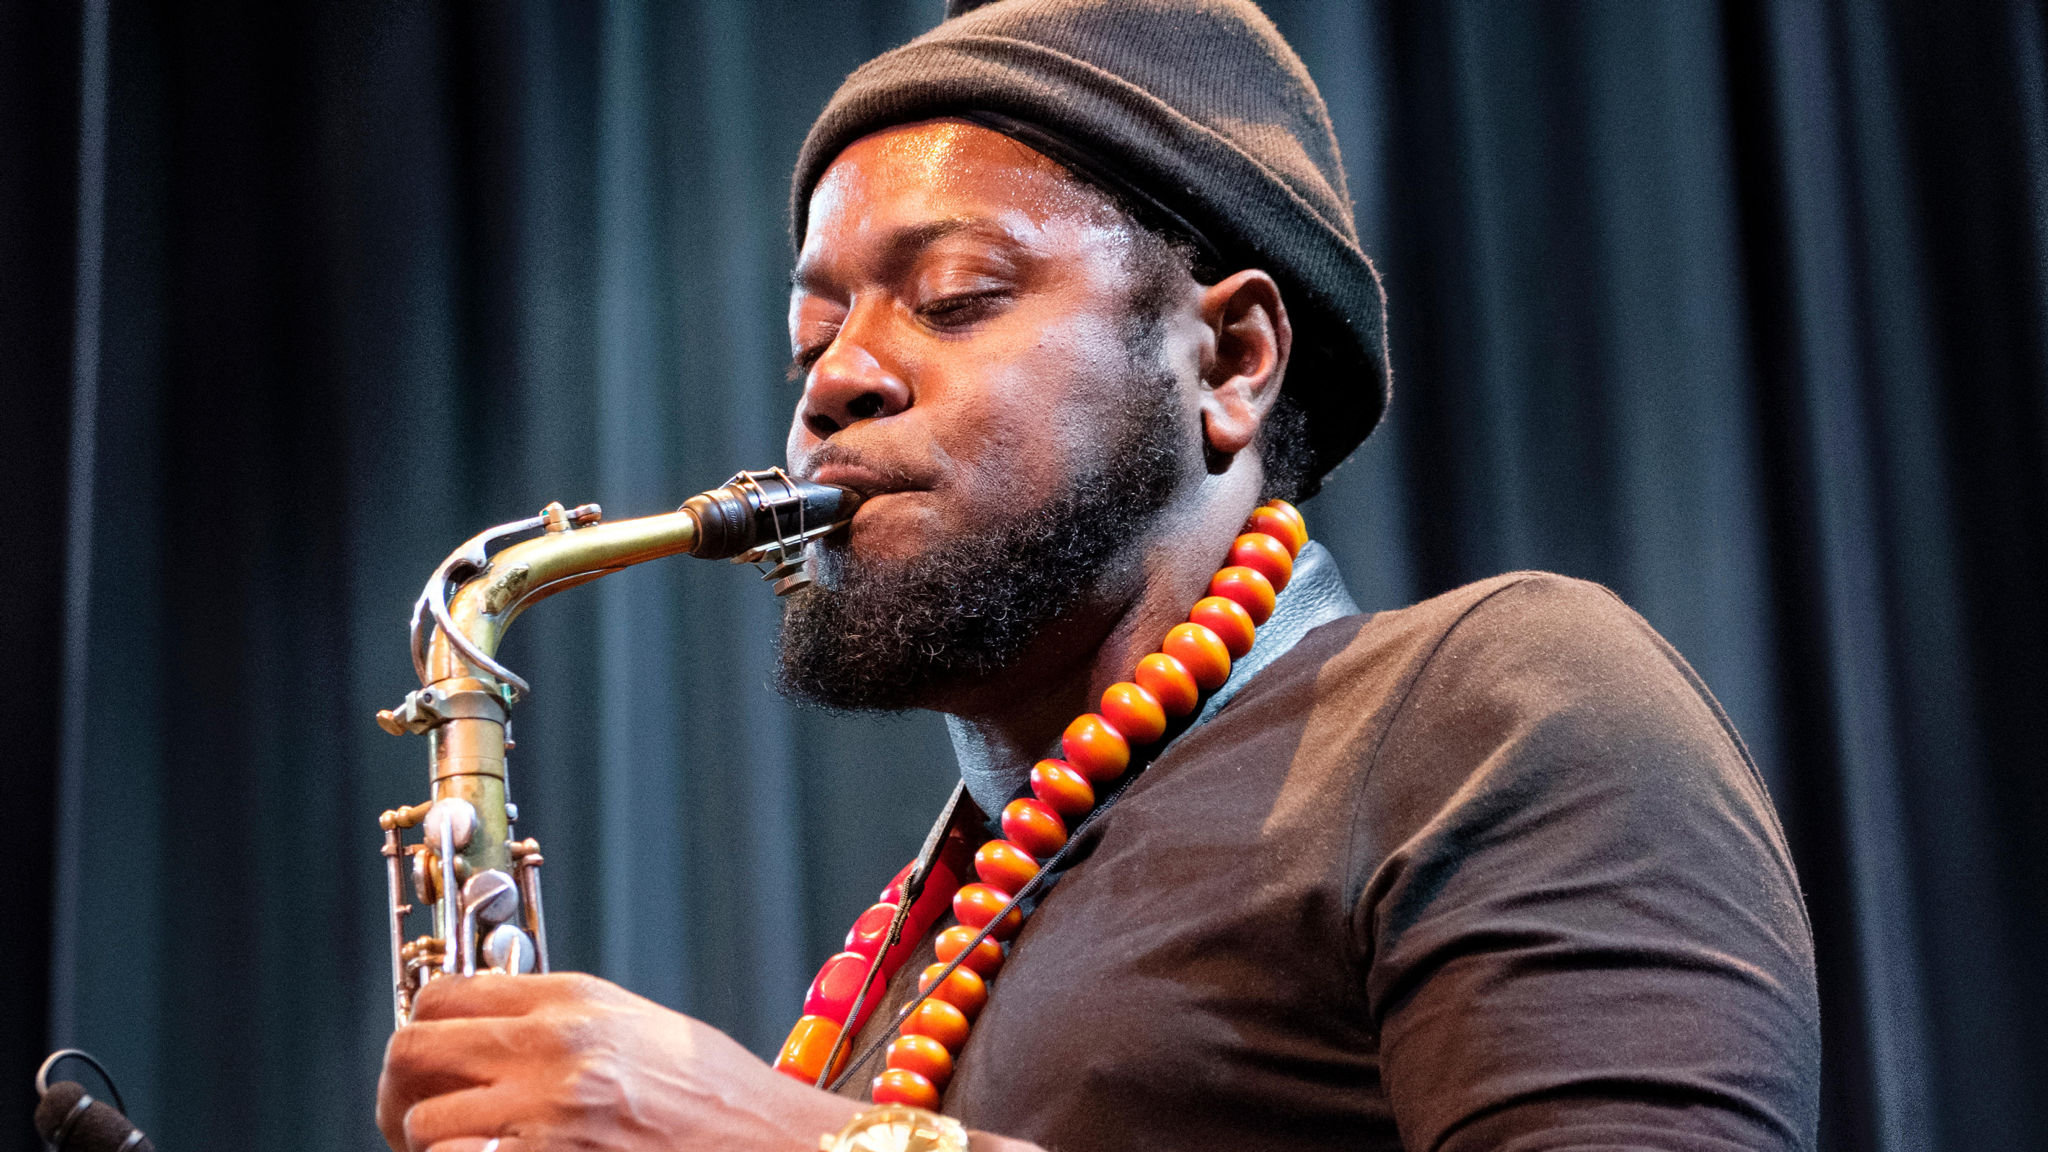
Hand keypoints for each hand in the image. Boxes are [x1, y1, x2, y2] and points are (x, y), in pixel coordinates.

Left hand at [376, 972, 860, 1151]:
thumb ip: (557, 1020)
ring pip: (423, 1124)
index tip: (429, 1055)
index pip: (443, 994)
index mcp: (572, 1002)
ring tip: (467, 1146)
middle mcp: (551, 1049)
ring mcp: (547, 1115)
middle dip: (402, 1087)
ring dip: (432, 1142)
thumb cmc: (714, 1096)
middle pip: (412, 1050)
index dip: (421, 1026)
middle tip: (415, 1112)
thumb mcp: (637, 1028)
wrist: (768, 1144)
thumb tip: (485, 1030)